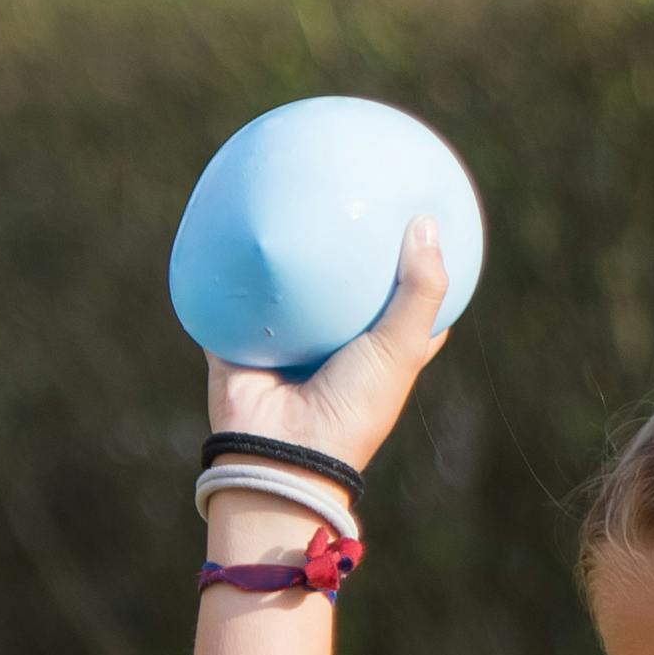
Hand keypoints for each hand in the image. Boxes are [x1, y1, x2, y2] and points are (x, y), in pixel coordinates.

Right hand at [205, 216, 457, 481]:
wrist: (281, 452)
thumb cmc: (352, 406)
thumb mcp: (400, 347)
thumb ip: (420, 289)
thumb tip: (426, 223)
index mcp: (377, 353)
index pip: (408, 307)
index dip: (420, 271)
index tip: (424, 227)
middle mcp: (332, 347)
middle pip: (346, 293)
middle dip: (349, 255)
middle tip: (355, 202)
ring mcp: (285, 346)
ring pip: (287, 293)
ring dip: (286, 259)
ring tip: (290, 203)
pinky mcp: (240, 344)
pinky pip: (232, 301)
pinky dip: (228, 274)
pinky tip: (230, 229)